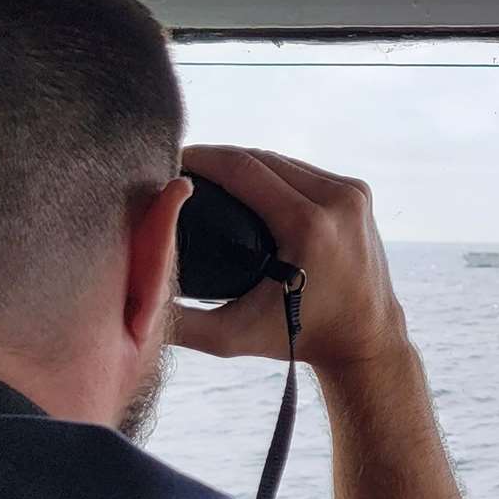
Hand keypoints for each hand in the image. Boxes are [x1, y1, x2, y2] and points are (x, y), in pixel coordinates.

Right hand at [173, 146, 409, 372]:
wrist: (365, 340)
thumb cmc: (297, 338)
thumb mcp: (233, 336)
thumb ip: (180, 322)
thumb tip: (133, 295)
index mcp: (310, 226)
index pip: (243, 169)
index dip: (202, 158)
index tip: (170, 161)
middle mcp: (338, 202)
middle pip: (262, 159)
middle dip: (218, 158)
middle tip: (182, 168)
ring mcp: (353, 194)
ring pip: (283, 161)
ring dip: (244, 162)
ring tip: (208, 172)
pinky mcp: (359, 193)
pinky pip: (305, 170)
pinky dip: (273, 172)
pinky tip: (246, 178)